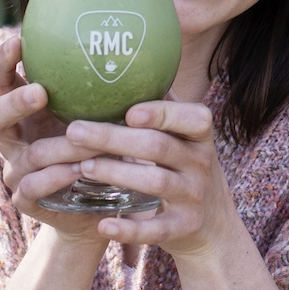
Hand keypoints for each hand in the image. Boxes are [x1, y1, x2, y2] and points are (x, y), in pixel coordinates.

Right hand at [0, 33, 109, 244]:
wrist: (100, 203)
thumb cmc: (103, 147)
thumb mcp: (104, 116)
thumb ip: (112, 90)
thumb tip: (147, 50)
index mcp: (25, 110)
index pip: (1, 80)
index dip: (2, 61)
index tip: (18, 40)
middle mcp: (14, 138)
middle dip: (13, 102)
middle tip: (40, 91)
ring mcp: (18, 170)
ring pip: (28, 154)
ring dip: (58, 144)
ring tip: (81, 134)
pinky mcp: (27, 200)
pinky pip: (35, 186)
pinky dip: (58, 176)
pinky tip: (79, 168)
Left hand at [69, 98, 238, 258]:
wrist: (214, 228)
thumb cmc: (186, 169)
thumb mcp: (186, 139)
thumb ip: (164, 107)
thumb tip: (129, 59)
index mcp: (199, 137)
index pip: (192, 118)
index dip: (162, 113)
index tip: (128, 112)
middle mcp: (201, 164)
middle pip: (159, 147)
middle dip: (115, 139)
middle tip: (74, 130)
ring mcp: (194, 198)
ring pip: (155, 184)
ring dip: (116, 174)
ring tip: (82, 167)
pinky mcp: (184, 228)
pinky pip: (157, 230)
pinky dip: (130, 230)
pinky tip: (102, 225)